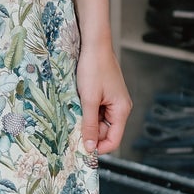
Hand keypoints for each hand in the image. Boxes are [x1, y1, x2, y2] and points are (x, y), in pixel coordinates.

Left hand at [77, 35, 130, 157]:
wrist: (94, 44)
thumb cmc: (94, 68)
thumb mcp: (89, 99)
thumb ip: (89, 125)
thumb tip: (89, 148)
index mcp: (121, 110)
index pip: (114, 140)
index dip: (98, 148)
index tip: (81, 149)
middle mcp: (120, 108)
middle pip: (106, 132)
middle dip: (90, 133)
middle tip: (72, 130)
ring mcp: (113, 101)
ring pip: (99, 122)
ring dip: (87, 122)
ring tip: (73, 114)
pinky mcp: (105, 95)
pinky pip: (97, 111)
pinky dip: (86, 112)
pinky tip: (77, 106)